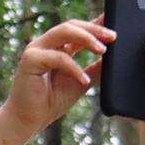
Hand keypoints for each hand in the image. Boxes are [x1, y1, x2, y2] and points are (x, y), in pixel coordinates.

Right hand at [0, 19, 109, 140]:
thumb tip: (116, 58)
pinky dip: (74, 67)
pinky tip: (84, 79)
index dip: (96, 25)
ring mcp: (36, 49)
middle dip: (94, 29)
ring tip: (103, 50)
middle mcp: (46, 44)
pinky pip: (57, 57)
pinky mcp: (30, 60)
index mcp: (57, 47)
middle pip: (72, 25)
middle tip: (113, 36)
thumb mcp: (82, 82)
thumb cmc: (51, 101)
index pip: (78, 29)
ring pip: (63, 32)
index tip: (116, 25)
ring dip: (86, 38)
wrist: (27, 120)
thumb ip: (96, 69)